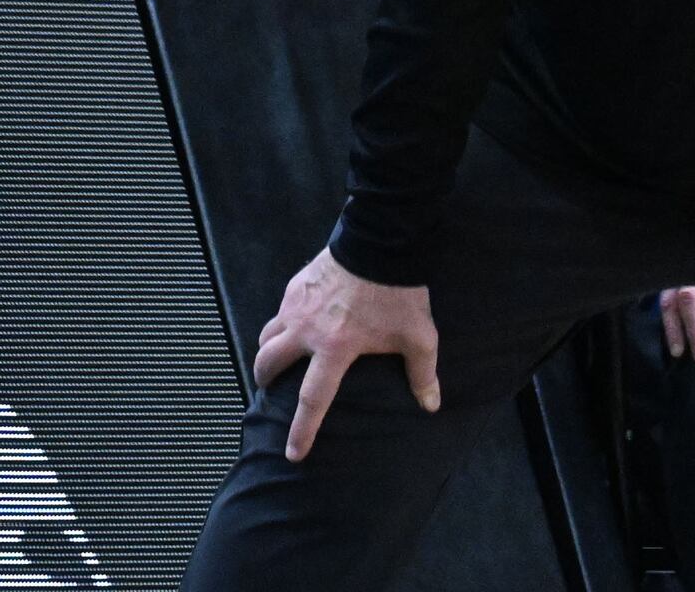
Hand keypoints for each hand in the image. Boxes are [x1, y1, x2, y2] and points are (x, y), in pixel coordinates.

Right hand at [253, 247, 440, 460]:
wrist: (380, 241)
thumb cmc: (399, 293)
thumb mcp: (418, 336)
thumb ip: (422, 373)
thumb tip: (431, 405)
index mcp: (335, 349)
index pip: (312, 399)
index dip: (302, 430)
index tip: (292, 453)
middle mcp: (307, 330)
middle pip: (270, 363)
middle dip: (263, 380)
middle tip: (265, 389)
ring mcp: (296, 306)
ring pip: (266, 335)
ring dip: (267, 350)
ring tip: (273, 358)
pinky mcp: (296, 285)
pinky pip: (280, 310)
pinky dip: (282, 322)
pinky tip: (294, 322)